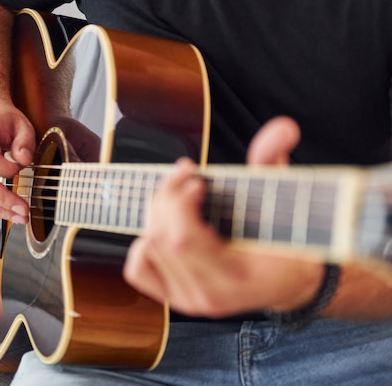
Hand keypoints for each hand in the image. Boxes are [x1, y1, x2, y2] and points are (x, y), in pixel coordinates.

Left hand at [123, 116, 324, 316]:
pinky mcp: (173, 297)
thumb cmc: (287, 240)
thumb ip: (275, 161)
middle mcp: (208, 295)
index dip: (179, 202)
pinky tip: (165, 224)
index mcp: (238, 277)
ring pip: (147, 247)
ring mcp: (187, 299)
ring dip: (156, 212)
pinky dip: (144, 241)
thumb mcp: (286, 201)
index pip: (183, 240)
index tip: (196, 180)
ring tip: (178, 193)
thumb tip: (283, 127)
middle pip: (160, 239)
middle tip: (185, 175)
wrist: (286, 282)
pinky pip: (138, 269)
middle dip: (167, 196)